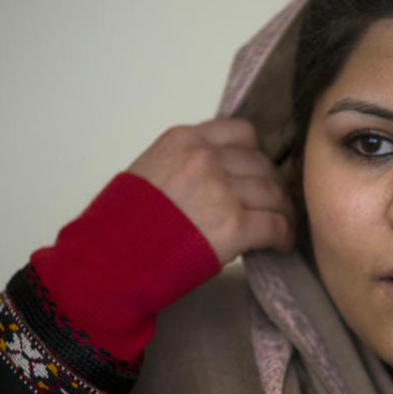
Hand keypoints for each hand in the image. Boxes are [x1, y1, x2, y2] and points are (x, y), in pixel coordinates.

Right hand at [127, 118, 295, 265]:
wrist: (108, 260)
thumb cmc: (122, 223)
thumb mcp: (149, 171)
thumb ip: (187, 162)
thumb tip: (224, 171)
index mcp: (184, 140)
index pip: (242, 133)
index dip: (255, 155)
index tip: (256, 172)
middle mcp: (205, 159)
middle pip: (261, 165)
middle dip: (271, 185)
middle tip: (274, 203)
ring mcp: (222, 191)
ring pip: (273, 193)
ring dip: (282, 210)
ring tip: (282, 223)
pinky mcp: (235, 226)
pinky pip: (275, 224)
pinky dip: (283, 235)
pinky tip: (281, 244)